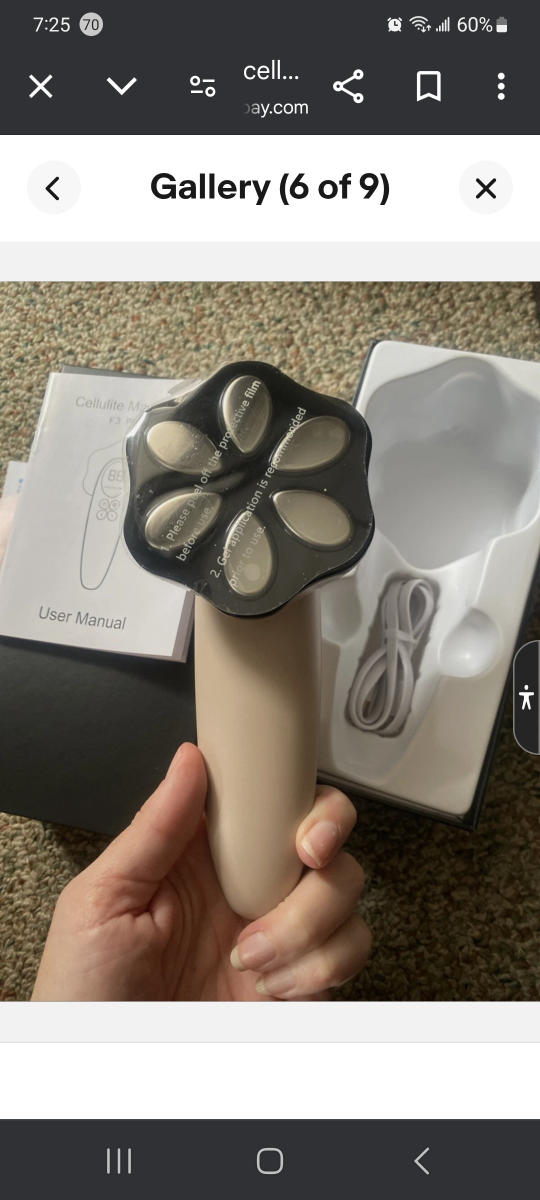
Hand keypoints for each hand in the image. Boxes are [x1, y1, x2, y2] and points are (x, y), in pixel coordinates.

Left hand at [32, 743, 369, 1000]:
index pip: (267, 803)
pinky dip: (320, 968)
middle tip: (305, 860)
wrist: (104, 1068)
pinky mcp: (301, 981)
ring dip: (308, 924)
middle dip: (327, 845)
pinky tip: (271, 987)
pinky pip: (348, 953)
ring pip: (343, 894)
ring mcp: (279, 933)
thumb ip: (153, 830)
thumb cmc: (86, 990)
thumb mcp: (101, 900)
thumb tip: (189, 761)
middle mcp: (247, 887)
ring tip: (251, 957)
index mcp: (201, 855)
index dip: (301, 799)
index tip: (302, 822)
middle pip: (324, 839)